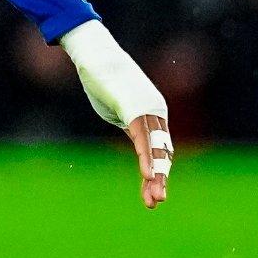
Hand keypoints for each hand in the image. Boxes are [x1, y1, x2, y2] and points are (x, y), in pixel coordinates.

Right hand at [60, 20, 174, 207]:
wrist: (95, 54)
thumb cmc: (104, 80)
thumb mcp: (119, 110)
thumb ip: (131, 126)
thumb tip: (135, 139)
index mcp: (154, 114)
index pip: (160, 149)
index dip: (157, 172)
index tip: (152, 194)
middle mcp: (157, 112)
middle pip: (162, 151)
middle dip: (159, 179)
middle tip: (156, 202)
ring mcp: (148, 109)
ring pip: (155, 148)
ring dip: (156, 174)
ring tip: (155, 197)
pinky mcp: (135, 107)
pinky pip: (143, 137)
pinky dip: (147, 157)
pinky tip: (148, 174)